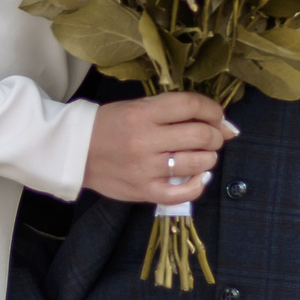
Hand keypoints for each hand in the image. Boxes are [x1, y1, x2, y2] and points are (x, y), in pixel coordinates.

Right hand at [82, 90, 235, 203]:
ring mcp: (144, 168)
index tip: (217, 115)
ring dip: (209, 157)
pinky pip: (181, 194)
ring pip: (196, 163)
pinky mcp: (143, 191)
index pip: (191, 105)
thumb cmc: (111, 125)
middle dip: (215, 135)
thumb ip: (175, 111)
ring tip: (204, 155)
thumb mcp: (138, 107)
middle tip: (212, 137)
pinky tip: (198, 177)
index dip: (213, 109)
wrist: (76, 151)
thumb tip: (223, 123)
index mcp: (143, 113)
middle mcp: (145, 140)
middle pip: (200, 134)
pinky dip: (197, 185)